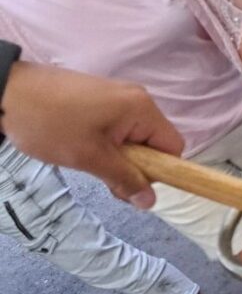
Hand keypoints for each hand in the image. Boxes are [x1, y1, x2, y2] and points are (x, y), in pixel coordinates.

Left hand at [0, 62, 183, 206]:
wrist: (6, 91)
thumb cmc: (50, 124)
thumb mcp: (89, 158)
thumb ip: (125, 179)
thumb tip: (150, 202)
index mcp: (142, 109)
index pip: (173, 148)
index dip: (160, 171)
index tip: (133, 185)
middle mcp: (137, 99)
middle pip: (154, 143)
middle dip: (136, 167)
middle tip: (106, 181)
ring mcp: (118, 97)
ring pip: (134, 138)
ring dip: (119, 158)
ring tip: (88, 163)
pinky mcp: (101, 99)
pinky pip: (118, 128)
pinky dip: (107, 144)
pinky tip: (84, 150)